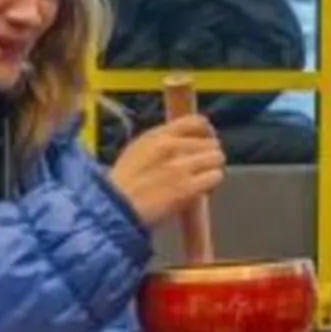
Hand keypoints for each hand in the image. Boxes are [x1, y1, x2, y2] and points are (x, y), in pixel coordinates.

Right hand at [107, 114, 225, 229]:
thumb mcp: (137, 152)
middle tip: (198, 171)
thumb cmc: (122, 186)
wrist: (114, 209)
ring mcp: (180, 166)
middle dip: (208, 157)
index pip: (196, 122)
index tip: (206, 143)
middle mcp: (170, 146)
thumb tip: (184, 143)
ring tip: (199, 182)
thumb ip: (161, 143)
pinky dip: (211, 185)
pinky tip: (200, 192)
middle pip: (210, 142)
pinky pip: (215, 177)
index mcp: (157, 135)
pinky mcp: (187, 187)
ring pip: (216, 158)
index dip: (207, 132)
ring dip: (211, 170)